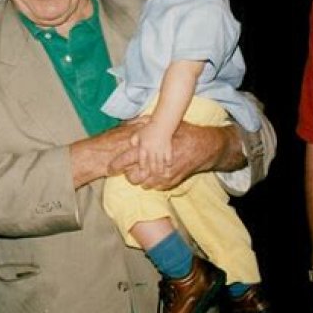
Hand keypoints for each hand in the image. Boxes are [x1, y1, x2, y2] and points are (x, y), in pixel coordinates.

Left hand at [108, 119, 228, 188]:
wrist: (203, 146)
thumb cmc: (182, 132)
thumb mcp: (162, 125)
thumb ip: (142, 126)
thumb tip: (127, 126)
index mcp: (151, 149)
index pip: (126, 160)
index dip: (115, 165)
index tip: (109, 168)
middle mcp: (156, 164)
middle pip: (132, 177)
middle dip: (127, 175)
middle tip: (126, 171)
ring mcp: (164, 175)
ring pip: (143, 184)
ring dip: (140, 179)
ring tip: (140, 173)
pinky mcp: (171, 181)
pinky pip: (155, 187)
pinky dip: (152, 182)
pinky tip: (153, 176)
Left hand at [130, 121, 172, 173]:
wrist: (162, 124)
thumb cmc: (149, 129)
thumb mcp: (138, 133)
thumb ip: (133, 140)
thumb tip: (131, 147)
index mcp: (144, 146)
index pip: (142, 160)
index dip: (142, 167)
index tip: (141, 173)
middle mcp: (152, 150)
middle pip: (152, 163)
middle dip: (151, 171)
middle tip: (150, 177)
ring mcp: (161, 150)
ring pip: (160, 163)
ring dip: (159, 170)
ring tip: (159, 175)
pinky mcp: (168, 150)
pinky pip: (168, 160)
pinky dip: (168, 165)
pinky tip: (168, 169)